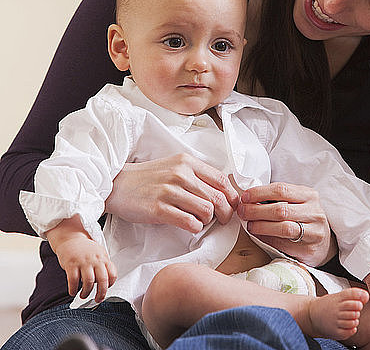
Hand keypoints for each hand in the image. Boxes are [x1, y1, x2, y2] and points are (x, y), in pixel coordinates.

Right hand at [46, 215, 116, 302]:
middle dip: (101, 293)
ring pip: (88, 282)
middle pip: (103, 280)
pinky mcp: (71, 264)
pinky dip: (73, 290)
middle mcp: (95, 260)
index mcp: (103, 258)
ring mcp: (83, 262)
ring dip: (86, 293)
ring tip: (84, 295)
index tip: (106, 288)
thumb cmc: (85, 248)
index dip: (110, 284)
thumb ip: (103, 266)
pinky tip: (73, 291)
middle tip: (98, 299)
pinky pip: (73, 281)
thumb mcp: (99, 253)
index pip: (112, 274)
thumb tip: (106, 283)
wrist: (70, 237)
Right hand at [105, 154, 238, 233]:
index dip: (232, 196)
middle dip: (224, 213)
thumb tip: (223, 190)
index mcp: (186, 162)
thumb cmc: (149, 178)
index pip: (221, 179)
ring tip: (199, 220)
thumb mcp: (174, 166)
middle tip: (221, 220)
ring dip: (207, 220)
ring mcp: (169, 191)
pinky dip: (195, 227)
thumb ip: (196, 174)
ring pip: (206, 211)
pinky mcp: (159, 209)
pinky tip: (188, 225)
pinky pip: (190, 223)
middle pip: (217, 198)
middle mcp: (180, 174)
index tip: (232, 205)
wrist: (118, 185)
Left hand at [237, 182, 335, 266]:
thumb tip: (248, 200)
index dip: (260, 192)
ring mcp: (315, 231)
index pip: (281, 189)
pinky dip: (269, 240)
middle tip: (243, 212)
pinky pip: (285, 244)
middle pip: (281, 209)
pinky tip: (259, 236)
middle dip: (257, 211)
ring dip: (261, 226)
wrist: (323, 241)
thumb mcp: (295, 202)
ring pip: (284, 228)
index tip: (245, 197)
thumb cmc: (302, 217)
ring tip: (250, 226)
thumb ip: (277, 198)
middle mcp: (315, 212)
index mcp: (309, 195)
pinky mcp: (310, 249)